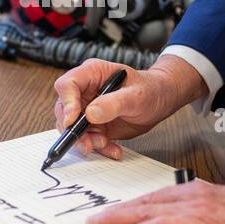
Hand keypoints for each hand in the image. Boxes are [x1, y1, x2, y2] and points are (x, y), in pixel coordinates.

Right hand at [52, 56, 205, 158]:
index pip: (67, 84)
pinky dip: (98, 148)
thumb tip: (91, 113)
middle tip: (87, 143)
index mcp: (92, 73)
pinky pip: (87, 139)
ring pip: (73, 128)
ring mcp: (88, 108)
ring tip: (105, 144)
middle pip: (64, 109)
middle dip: (74, 129)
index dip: (66, 102)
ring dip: (86, 141)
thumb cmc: (150, 89)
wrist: (160, 101)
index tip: (73, 120)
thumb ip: (114, 103)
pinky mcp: (94, 124)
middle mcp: (85, 90)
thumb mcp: (136, 95)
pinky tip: (113, 149)